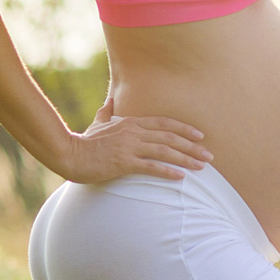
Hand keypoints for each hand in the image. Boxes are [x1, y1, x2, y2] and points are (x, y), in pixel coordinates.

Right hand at [57, 96, 212, 183]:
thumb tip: (110, 102)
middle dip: (192, 147)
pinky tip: (180, 177)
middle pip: (169, 137)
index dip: (184, 129)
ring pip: (164, 151)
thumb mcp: (97, 124)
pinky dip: (166, 171)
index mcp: (130, 123)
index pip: (163, 123)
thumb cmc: (84, 142)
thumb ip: (106, 113)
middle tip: (209, 156)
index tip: (200, 136)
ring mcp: (128, 147)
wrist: (69, 154)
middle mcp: (133, 132)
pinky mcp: (123, 163)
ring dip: (185, 159)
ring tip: (201, 167)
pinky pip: (150, 167)